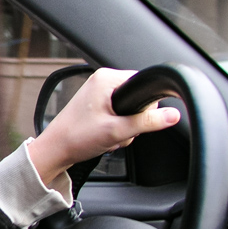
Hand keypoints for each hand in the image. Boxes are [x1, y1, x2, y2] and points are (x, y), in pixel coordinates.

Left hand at [28, 68, 180, 184]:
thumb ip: (147, 122)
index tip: (136, 121)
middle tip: (118, 132)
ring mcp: (98, 94)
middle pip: (137, 99)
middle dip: (133, 121)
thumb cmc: (76, 137)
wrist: (55, 151)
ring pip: (128, 111)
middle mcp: (102, 81)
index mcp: (106, 78)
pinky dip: (115, 130)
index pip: (144, 84)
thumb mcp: (117, 131)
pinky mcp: (96, 107)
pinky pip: (118, 116)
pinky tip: (105, 138)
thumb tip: (173, 115)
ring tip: (108, 136)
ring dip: (124, 128)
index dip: (147, 106)